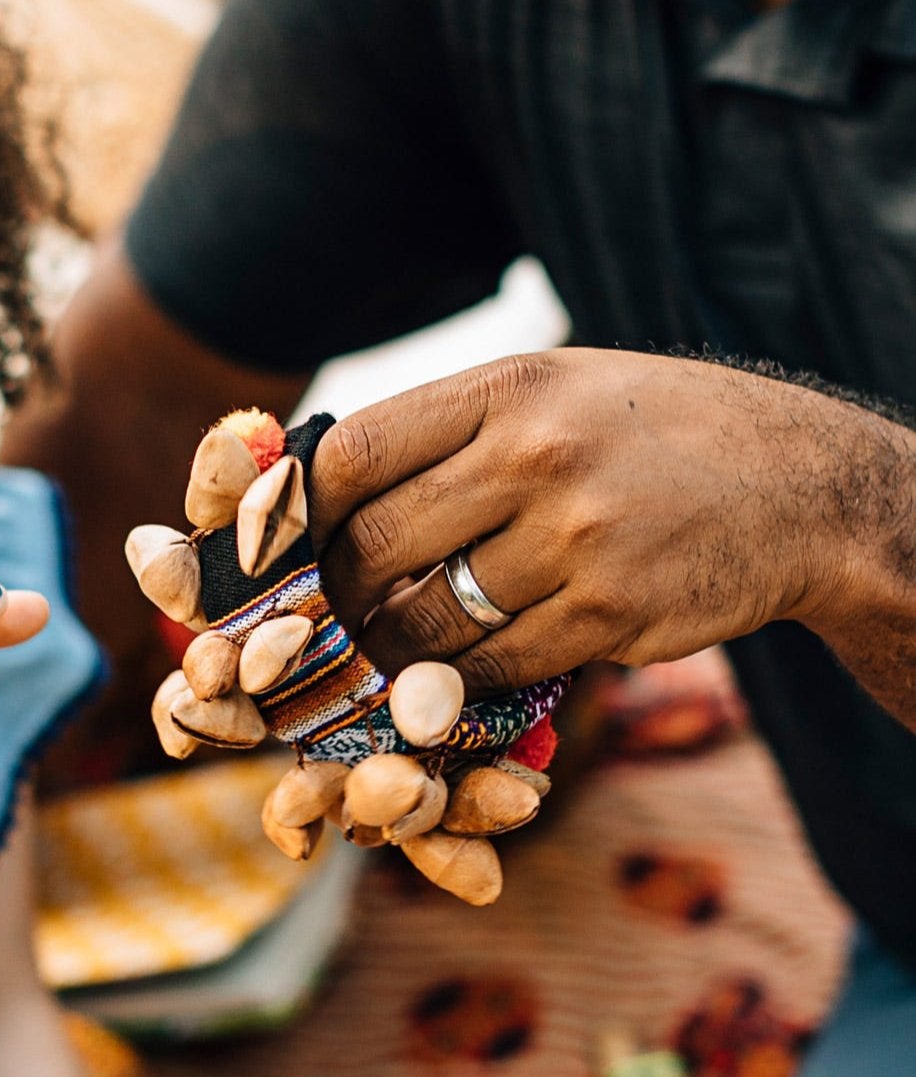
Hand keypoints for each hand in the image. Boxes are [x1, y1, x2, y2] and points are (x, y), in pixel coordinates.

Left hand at [310, 348, 858, 691]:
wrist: (798, 485)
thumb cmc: (650, 433)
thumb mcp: (554, 389)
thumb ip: (449, 432)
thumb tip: (323, 486)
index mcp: (507, 389)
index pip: (353, 454)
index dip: (300, 513)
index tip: (288, 546)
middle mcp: (536, 456)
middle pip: (373, 547)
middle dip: (338, 594)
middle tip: (334, 612)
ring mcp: (574, 538)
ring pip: (426, 621)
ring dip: (393, 648)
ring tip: (389, 645)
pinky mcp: (607, 614)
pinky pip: (492, 665)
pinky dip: (462, 677)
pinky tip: (462, 666)